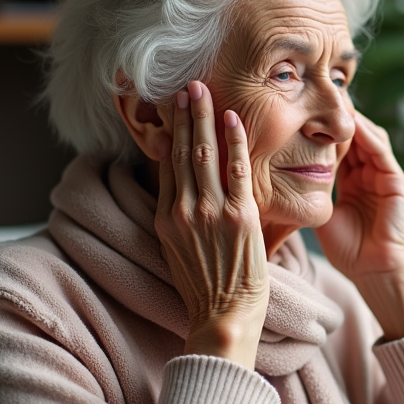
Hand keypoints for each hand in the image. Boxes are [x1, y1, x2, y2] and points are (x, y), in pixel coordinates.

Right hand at [154, 80, 269, 368]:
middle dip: (184, 115)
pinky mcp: (238, 217)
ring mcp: (209, 213)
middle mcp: (183, 211)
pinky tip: (231, 118)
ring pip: (204, 154)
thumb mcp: (178, 249)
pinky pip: (235, 170)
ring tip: (202, 90)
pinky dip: (233, 141)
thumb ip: (179, 217)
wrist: (223, 317)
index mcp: (165, 218)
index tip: (172, 107)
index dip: (170, 132)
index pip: (167, 165)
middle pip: (181, 151)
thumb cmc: (206, 288)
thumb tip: (181, 191)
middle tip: (187, 86)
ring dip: (204, 118)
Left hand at [316, 112, 403, 338]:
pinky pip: (381, 151)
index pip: (337, 145)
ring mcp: (384, 175)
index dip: (321, 129)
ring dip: (353, 119)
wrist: (375, 272)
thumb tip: (280, 182)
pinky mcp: (396, 181)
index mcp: (353, 180)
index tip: (299, 112)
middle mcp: (369, 173)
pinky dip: (367, 135)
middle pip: (354, 134)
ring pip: (369, 136)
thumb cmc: (349, 251)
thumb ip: (311, 194)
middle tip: (316, 94)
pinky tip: (352, 123)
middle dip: (337, 115)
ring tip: (334, 101)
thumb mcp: (324, 215)